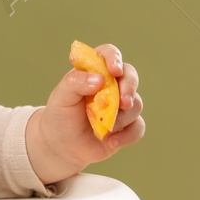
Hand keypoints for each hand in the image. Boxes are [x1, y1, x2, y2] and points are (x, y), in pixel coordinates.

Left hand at [27, 43, 145, 184]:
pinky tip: (110, 141)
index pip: (109, 54)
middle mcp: (112, 85)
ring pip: (136, 104)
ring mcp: (121, 106)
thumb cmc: (61, 115)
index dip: (114, 58)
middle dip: (130, 87)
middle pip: (130, 76)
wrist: (61, 145)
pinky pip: (138, 127)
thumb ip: (76, 83)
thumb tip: (100, 79)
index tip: (114, 71)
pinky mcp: (127, 126)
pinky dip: (127, 135)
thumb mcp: (61, 97)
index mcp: (95, 71)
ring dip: (120, 117)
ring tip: (102, 127)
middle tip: (123, 102)